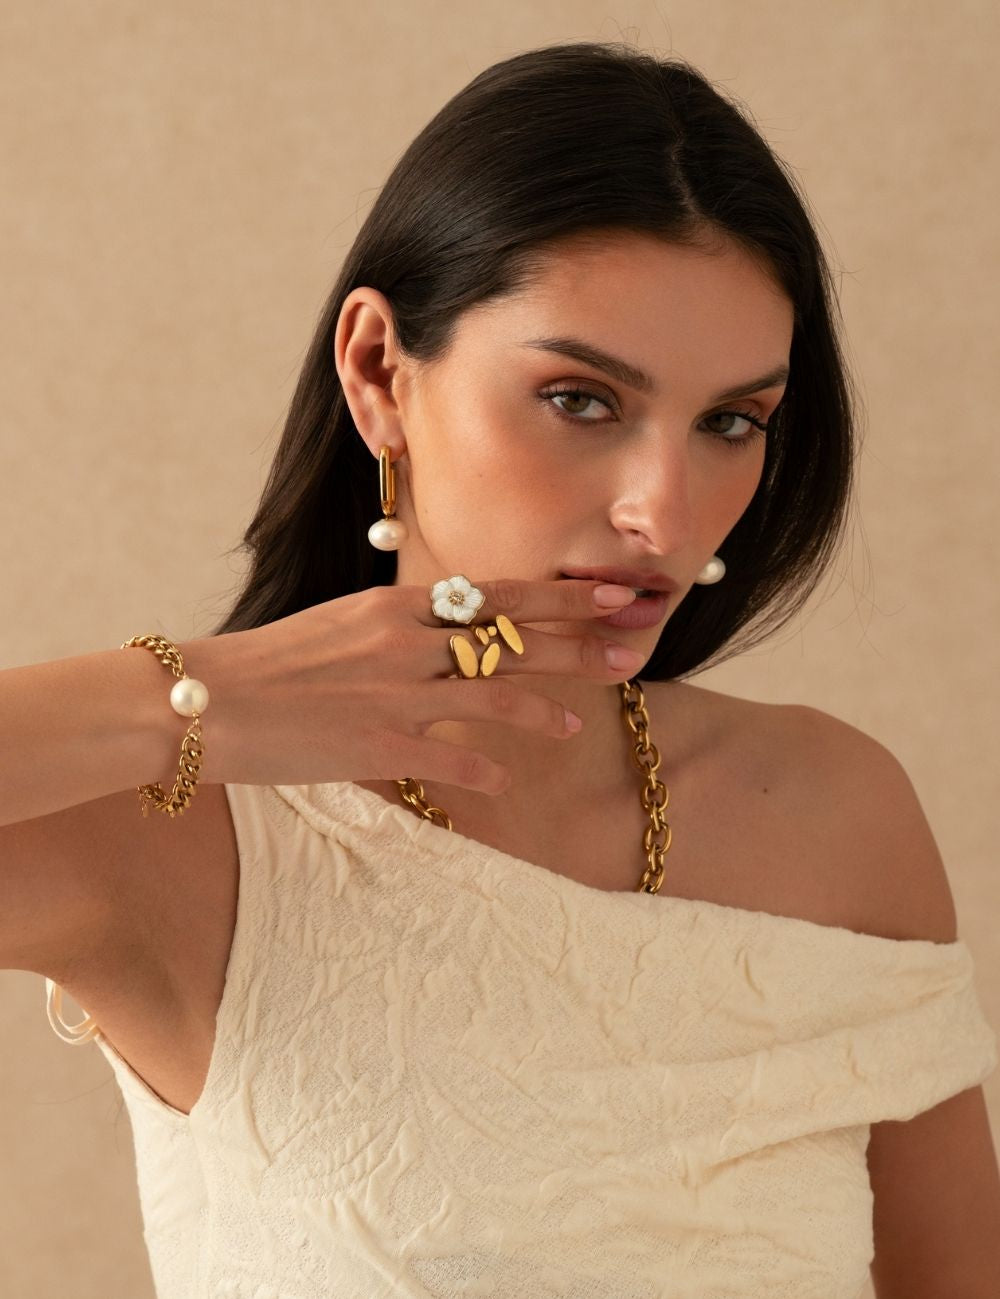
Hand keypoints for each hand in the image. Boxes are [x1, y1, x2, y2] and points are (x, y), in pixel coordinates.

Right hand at [183, 577, 640, 793]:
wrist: (205, 699)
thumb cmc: (272, 664)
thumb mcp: (343, 626)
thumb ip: (401, 630)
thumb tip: (448, 634)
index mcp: (397, 606)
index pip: (498, 595)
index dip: (562, 597)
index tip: (614, 595)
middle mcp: (405, 641)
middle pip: (511, 639)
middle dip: (578, 645)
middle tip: (632, 650)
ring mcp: (394, 692)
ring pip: (492, 694)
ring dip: (541, 708)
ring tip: (575, 722)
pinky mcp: (375, 744)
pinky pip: (448, 757)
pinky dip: (483, 769)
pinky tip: (505, 780)